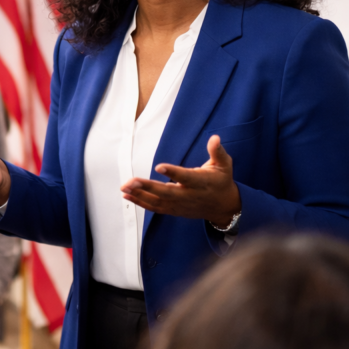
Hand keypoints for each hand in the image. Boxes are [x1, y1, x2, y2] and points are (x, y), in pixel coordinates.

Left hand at [120, 135, 240, 226]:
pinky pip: (155, 208)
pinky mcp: (174, 210)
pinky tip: (127, 195)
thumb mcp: (224, 165)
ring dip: (139, 195)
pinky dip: (141, 202)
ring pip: (158, 202)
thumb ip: (218, 152)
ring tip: (124, 187)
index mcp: (201, 182)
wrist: (224, 207)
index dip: (173, 172)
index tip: (159, 166)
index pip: (185, 177)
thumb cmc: (221, 182)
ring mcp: (180, 205)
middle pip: (166, 192)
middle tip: (130, 181)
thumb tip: (214, 138)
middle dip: (147, 187)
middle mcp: (189, 195)